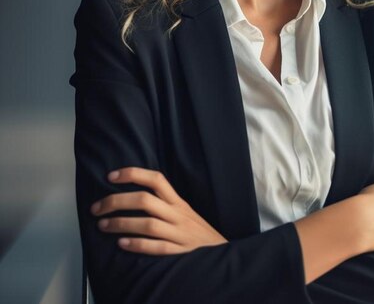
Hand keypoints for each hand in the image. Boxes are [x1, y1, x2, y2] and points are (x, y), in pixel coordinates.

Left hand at [90, 166, 228, 254]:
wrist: (222, 252)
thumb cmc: (197, 232)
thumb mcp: (184, 212)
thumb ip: (164, 204)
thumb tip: (133, 196)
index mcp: (178, 202)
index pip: (156, 179)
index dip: (133, 174)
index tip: (111, 176)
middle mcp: (178, 214)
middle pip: (146, 200)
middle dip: (117, 201)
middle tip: (97, 207)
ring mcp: (179, 233)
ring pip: (148, 223)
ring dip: (122, 223)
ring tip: (102, 225)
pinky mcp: (180, 252)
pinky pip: (158, 247)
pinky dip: (139, 245)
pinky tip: (122, 244)